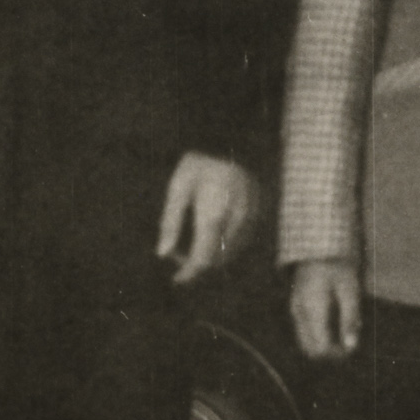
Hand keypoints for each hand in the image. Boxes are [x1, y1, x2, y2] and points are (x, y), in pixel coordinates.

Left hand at [155, 154, 258, 287]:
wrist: (229, 140)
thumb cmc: (198, 163)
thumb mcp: (177, 189)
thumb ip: (170, 223)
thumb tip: (162, 253)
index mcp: (212, 216)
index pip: (202, 259)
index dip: (189, 273)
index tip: (176, 279)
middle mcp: (235, 221)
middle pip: (217, 259)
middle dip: (199, 264)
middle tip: (180, 256)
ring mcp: (249, 217)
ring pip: (231, 252)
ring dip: (212, 255)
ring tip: (193, 245)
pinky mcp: (257, 212)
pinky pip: (241, 240)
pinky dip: (225, 245)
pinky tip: (211, 235)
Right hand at [291, 258, 361, 360]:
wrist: (320, 244)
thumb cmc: (339, 265)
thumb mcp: (350, 290)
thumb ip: (350, 319)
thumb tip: (351, 348)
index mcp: (312, 310)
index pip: (320, 349)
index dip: (337, 354)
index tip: (353, 347)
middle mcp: (299, 313)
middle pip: (310, 350)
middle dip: (330, 353)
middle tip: (349, 343)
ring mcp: (295, 309)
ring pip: (305, 341)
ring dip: (324, 344)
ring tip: (344, 331)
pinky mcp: (296, 306)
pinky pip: (304, 330)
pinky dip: (319, 334)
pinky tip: (335, 321)